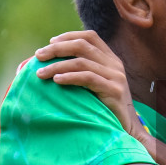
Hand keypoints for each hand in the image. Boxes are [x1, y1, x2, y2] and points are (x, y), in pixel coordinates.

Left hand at [32, 31, 146, 141]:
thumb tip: (51, 63)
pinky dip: (69, 77)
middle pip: (82, 45)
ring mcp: (116, 77)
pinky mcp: (114, 91)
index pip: (90, 37)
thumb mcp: (96, 84)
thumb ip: (82, 71)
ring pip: (81, 62)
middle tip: (39, 56)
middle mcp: (115, 64)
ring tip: (41, 73)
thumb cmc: (105, 107)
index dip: (69, 36)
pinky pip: (87, 78)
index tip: (50, 42)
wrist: (127, 129)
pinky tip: (56, 81)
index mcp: (111, 59)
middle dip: (57, 48)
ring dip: (57, 66)